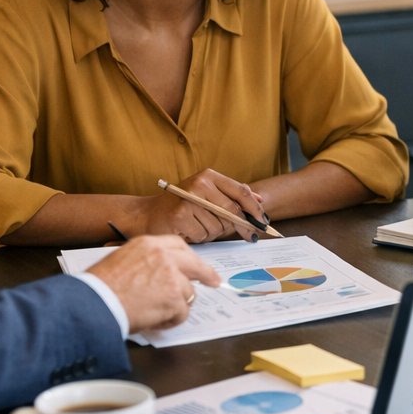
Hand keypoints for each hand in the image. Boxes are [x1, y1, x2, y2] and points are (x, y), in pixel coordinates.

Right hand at [87, 235, 222, 331]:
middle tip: (214, 282)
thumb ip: (144, 263)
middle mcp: (164, 257)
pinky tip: (154, 320)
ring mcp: (172, 277)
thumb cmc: (99, 287)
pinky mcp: (174, 298)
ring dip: (175, 305)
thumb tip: (157, 275)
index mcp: (148, 244)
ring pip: (188, 293)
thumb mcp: (120, 261)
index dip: (190, 257)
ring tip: (153, 312)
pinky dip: (170, 320)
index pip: (178, 246)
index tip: (198, 264)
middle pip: (195, 264)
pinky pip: (181, 313)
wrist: (94, 303)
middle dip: (206, 274)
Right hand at [139, 168, 266, 242]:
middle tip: (249, 235)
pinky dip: (200, 237)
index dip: (255, 208)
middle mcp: (199, 184)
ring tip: (200, 225)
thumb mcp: (207, 193)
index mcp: (208, 176)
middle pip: (232, 211)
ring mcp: (189, 199)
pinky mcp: (181, 216)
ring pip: (219, 226)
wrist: (148, 214)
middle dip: (243, 226)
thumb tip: (259, 200)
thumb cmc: (181, 205)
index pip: (240, 191)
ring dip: (214, 232)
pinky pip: (204, 235)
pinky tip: (189, 230)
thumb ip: (232, 195)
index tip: (264, 221)